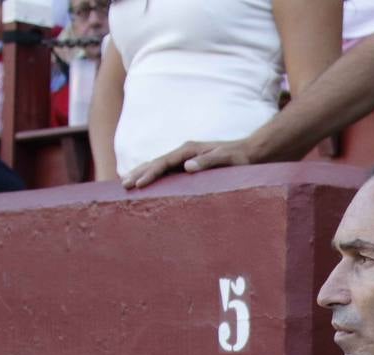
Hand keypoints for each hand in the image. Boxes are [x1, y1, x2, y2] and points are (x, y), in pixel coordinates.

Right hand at [121, 139, 256, 188]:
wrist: (249, 152)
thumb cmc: (239, 157)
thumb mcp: (226, 159)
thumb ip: (208, 162)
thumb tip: (187, 167)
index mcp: (189, 150)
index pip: (163, 163)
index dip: (150, 173)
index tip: (138, 184)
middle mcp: (184, 152)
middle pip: (156, 163)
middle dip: (138, 173)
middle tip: (123, 185)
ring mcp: (185, 158)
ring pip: (158, 165)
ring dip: (142, 173)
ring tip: (126, 183)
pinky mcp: (189, 164)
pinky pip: (167, 171)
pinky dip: (154, 175)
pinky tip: (147, 183)